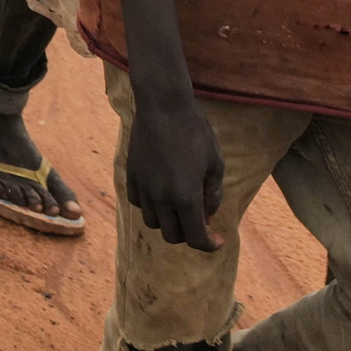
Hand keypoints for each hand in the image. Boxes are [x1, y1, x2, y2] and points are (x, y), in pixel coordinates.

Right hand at [124, 90, 224, 251]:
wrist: (163, 105)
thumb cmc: (195, 132)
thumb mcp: (215, 163)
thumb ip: (213, 194)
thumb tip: (208, 215)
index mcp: (185, 197)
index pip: (196, 238)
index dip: (210, 245)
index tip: (218, 240)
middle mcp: (161, 197)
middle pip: (172, 236)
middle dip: (189, 235)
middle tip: (200, 221)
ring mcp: (143, 186)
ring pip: (153, 222)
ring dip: (168, 222)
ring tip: (179, 207)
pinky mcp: (131, 174)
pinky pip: (138, 202)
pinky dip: (151, 206)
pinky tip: (161, 193)